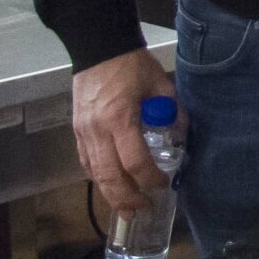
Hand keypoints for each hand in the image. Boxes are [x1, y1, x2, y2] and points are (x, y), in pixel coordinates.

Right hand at [72, 48, 176, 218]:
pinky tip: (109, 185)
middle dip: (126, 197)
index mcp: (119, 118)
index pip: (134, 161)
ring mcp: (83, 131)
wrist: (99, 48)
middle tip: (142, 210)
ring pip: (93, 173)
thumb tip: (182, 134)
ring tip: (125, 208)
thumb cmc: (131, 64)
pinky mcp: (76, 130)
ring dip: (109, 193)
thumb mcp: (160, 84)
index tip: (163, 185)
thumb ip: (172, 110)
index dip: (150, 178)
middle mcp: (97, 130)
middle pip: (109, 176)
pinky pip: (85, 161)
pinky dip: (97, 177)